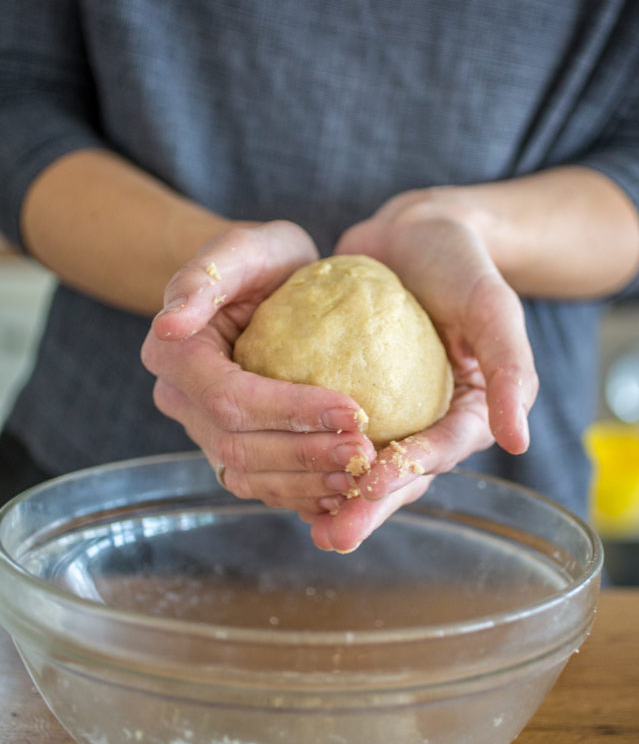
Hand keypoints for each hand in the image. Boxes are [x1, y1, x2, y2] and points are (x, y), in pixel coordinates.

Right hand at [141, 220, 375, 516]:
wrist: (267, 282)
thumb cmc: (259, 259)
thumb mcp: (240, 249)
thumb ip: (202, 278)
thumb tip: (168, 325)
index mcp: (174, 357)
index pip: (230, 399)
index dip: (289, 412)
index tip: (353, 410)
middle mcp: (182, 401)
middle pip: (239, 447)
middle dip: (305, 455)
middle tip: (366, 452)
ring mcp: (205, 431)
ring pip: (249, 476)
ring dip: (307, 484)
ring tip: (361, 475)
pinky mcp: (234, 449)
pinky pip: (264, 484)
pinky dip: (304, 494)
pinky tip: (346, 491)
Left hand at [307, 190, 537, 551]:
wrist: (415, 231)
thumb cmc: (461, 264)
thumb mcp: (492, 306)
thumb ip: (507, 368)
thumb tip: (516, 440)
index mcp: (470, 411)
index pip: (440, 450)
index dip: (405, 471)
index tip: (369, 486)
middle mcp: (430, 420)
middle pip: (400, 473)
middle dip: (367, 507)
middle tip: (332, 536)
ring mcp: (391, 413)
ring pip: (363, 463)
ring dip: (336, 494)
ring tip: (305, 523)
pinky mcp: (354, 397)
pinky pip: (333, 433)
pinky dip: (313, 455)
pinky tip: (280, 474)